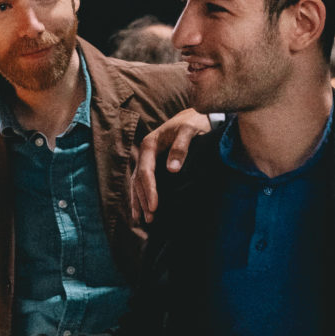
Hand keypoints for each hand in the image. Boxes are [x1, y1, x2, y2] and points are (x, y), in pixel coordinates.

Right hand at [131, 108, 209, 225]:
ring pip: (138, 183)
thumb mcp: (189, 131)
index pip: (145, 172)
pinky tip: (143, 209)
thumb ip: (181, 148)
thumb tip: (172, 169)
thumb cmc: (193, 122)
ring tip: (143, 219)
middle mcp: (146, 152)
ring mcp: (148, 158)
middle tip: (150, 218)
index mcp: (150, 144)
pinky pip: (144, 181)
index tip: (154, 207)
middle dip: (143, 200)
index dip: (149, 190)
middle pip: (138, 180)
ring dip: (140, 201)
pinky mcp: (154, 163)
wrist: (196, 116)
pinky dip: (142, 195)